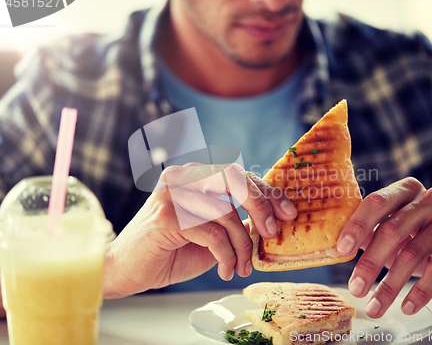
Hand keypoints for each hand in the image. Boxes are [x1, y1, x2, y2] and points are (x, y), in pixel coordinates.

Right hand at [102, 163, 296, 297]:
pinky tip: (225, 269)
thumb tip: (272, 221)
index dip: (267, 193)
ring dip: (241, 245)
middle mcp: (182, 177)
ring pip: (226, 213)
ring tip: (242, 267)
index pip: (238, 175)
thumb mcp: (212, 234)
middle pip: (234, 180)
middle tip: (271, 234)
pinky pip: (212, 234)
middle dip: (261, 206)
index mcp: (194, 176)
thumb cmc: (171, 251)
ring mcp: (172, 193)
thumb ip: (236, 222)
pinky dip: (225, 255)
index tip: (288, 214)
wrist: (128, 271)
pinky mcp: (166, 215)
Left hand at [337, 177, 431, 317]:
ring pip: (412, 254)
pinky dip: (420, 291)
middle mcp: (429, 199)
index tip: (341, 249)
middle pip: (392, 230)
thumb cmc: (420, 238)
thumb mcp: (394, 232)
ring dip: (390, 285)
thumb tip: (338, 248)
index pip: (376, 202)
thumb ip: (369, 234)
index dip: (357, 225)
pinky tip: (406, 307)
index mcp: (406, 190)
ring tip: (375, 306)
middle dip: (370, 262)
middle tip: (355, 288)